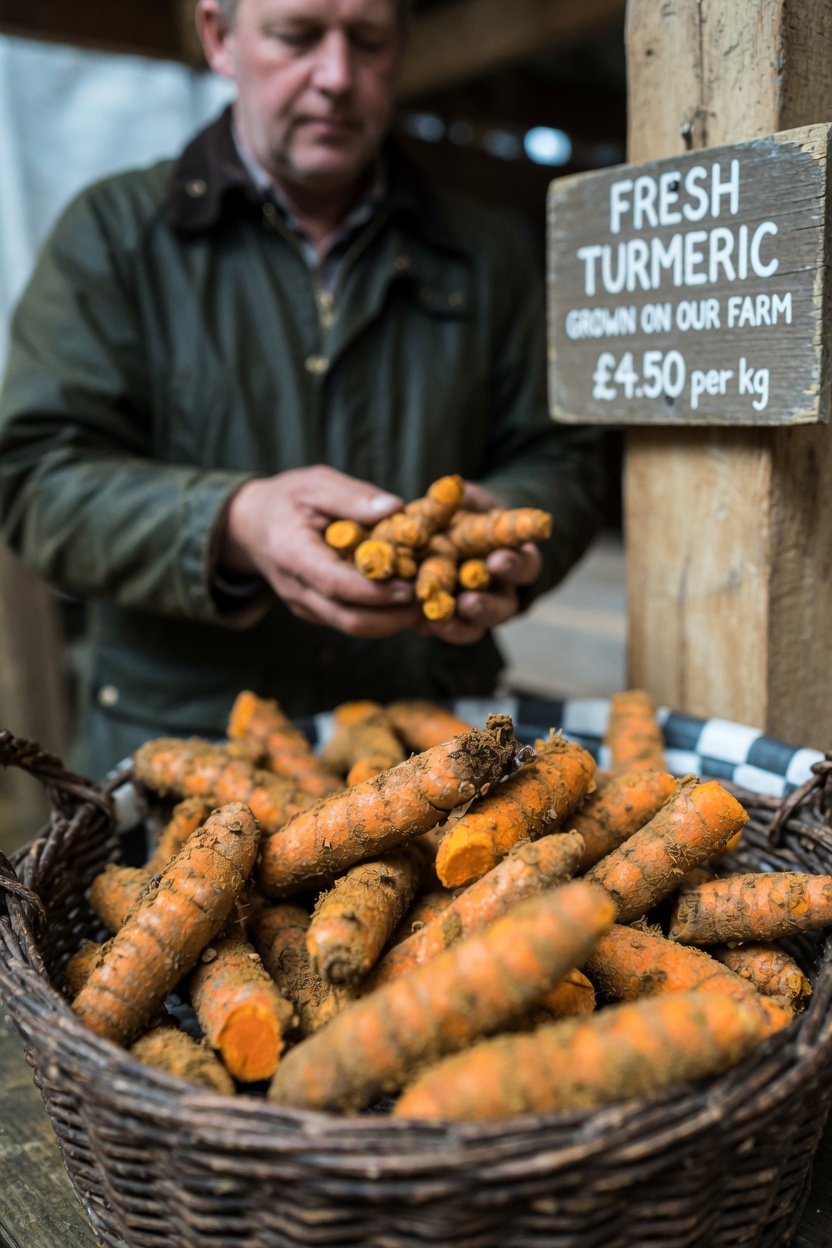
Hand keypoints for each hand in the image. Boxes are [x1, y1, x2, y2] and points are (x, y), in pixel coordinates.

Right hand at [219, 467, 420, 637]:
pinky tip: (405, 599)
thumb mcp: (315, 483)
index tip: (411, 585)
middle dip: (393, 616)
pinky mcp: (317, 612)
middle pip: (349, 619)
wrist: (252, 527)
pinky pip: (351, 621)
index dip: (375, 590)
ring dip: (392, 620)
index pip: (335, 583)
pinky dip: (381, 615)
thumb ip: (352, 496)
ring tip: (425, 600)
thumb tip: (395, 508)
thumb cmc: (287, 500)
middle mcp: (296, 589)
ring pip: (353, 626)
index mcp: (292, 553)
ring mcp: (305, 606)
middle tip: (429, 600)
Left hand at [420, 480, 542, 644]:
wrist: (445, 532)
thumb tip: (454, 489)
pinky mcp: (451, 618)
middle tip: (468, 602)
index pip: (524, 565)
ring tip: (439, 620)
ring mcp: (477, 607)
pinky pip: (447, 629)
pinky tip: (420, 626)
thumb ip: (464, 498)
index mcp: (514, 556)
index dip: (514, 566)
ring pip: (476, 625)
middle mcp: (501, 589)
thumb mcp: (466, 499)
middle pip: (504, 606)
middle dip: (487, 606)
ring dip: (460, 624)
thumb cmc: (464, 512)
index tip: (497, 561)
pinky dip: (434, 628)